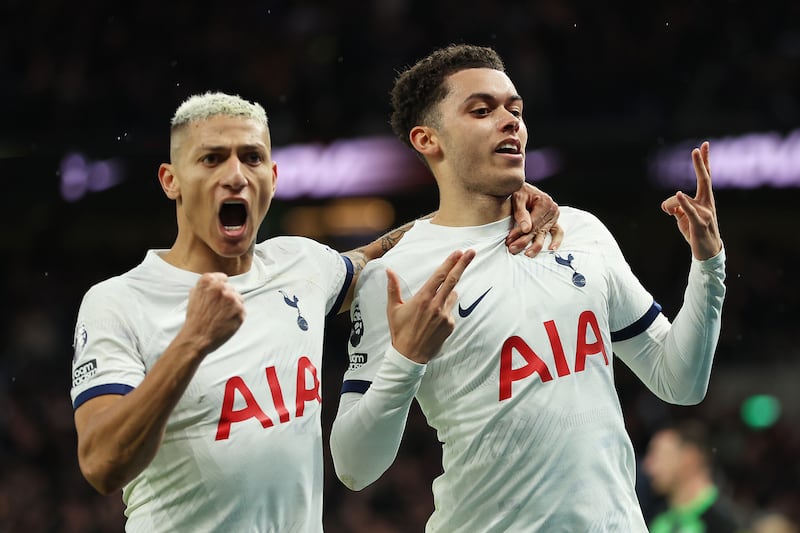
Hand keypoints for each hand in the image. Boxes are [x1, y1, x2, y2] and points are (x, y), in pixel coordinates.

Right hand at [182, 273, 245, 355]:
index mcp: (208, 281)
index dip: (221, 286)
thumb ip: (204, 287)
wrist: (197, 338)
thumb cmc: (195, 320)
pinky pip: (242, 310)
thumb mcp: (193, 297)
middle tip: (218, 309)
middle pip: (231, 288)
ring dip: (233, 305)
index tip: (219, 294)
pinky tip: (226, 321)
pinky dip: (236, 315)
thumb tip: (212, 283)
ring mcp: (232, 299)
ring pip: (238, 298)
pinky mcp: (240, 311)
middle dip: (226, 297)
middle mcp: (221, 288)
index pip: (222, 278)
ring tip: (221, 316)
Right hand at [386, 250, 475, 363]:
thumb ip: (393, 288)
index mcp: (422, 298)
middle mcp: (436, 305)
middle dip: (463, 264)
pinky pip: (450, 311)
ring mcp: (445, 315)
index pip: (439, 276)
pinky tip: (433, 320)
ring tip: (433, 305)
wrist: (409, 355)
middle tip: (471, 252)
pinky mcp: (450, 325)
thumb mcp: (393, 308)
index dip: (450, 262)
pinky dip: (445, 310)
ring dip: (448, 293)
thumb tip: (389, 271)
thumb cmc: (400, 331)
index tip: (458, 252)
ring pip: (452, 296)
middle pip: (453, 280)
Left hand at [507, 183, 563, 256]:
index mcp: (545, 202)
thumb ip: (521, 213)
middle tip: (512, 249)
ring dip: (536, 245)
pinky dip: (556, 240)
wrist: (523, 188)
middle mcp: (552, 210)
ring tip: (528, 254)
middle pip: (537, 230)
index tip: (509, 240)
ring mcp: (554, 216)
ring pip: (545, 233)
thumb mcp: (518, 198)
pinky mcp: (553, 221)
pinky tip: (551, 249)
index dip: (520, 232)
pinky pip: (557, 232)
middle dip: (523, 241)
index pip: (531, 222)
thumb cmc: (519, 192)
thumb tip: (526, 229)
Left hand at [660, 141, 722, 259]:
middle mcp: (707, 203)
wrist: (707, 252)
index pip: (705, 177)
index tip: (703, 146)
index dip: (704, 161)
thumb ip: (677, 208)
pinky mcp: (699, 223)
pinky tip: (678, 194)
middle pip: (704, 179)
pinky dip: (682, 203)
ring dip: (668, 205)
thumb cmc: (696, 233)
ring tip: (669, 213)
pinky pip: (689, 210)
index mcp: (704, 199)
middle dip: (700, 163)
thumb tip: (669, 204)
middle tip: (697, 148)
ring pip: (678, 200)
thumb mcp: (683, 218)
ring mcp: (705, 212)